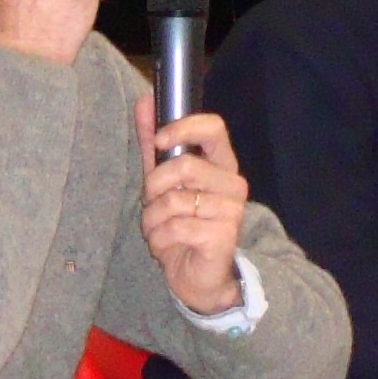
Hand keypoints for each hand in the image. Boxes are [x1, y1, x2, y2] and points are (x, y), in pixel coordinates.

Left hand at [136, 95, 249, 316]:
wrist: (198, 278)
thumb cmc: (182, 225)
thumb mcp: (163, 182)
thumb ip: (154, 143)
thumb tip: (144, 100)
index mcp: (222, 165)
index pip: (213, 128)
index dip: (182, 128)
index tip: (160, 142)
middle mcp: (233, 183)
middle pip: (184, 165)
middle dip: (154, 188)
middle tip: (153, 205)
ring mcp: (231, 210)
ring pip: (174, 200)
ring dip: (153, 220)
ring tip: (160, 231)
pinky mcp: (223, 235)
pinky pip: (176, 227)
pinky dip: (160, 240)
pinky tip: (167, 247)